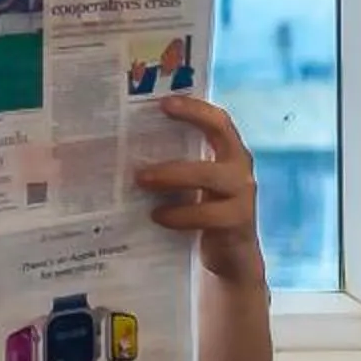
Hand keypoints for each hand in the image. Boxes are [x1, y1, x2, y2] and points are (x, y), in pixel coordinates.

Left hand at [132, 95, 265, 287]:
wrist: (229, 258)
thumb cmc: (200, 212)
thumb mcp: (188, 186)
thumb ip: (170, 166)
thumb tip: (118, 151)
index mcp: (228, 153)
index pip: (218, 120)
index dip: (195, 108)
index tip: (164, 102)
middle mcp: (239, 168)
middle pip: (220, 136)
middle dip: (186, 127)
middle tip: (144, 139)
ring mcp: (242, 194)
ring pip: (209, 176)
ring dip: (172, 175)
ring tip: (141, 181)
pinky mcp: (238, 222)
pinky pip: (207, 214)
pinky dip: (179, 214)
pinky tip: (157, 216)